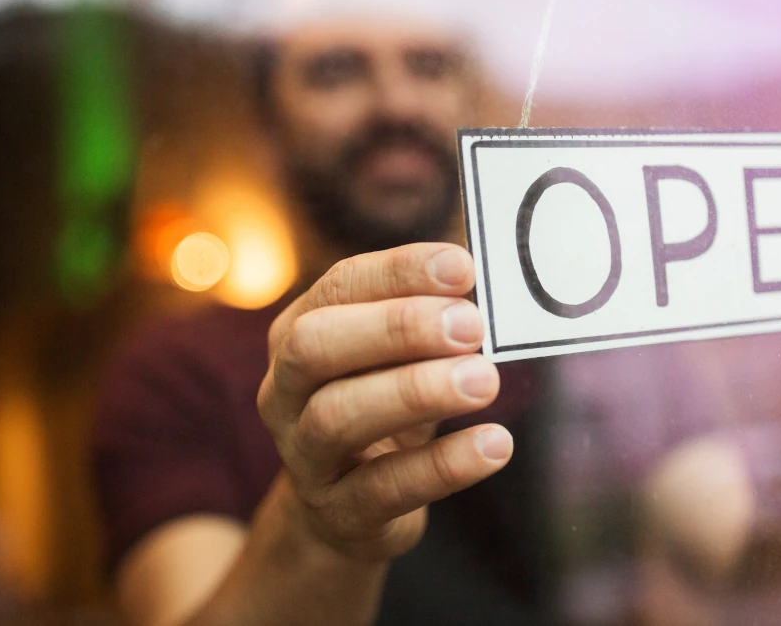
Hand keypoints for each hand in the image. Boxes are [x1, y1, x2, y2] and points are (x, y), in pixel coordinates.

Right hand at [256, 243, 511, 560]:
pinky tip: (494, 444)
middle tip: (471, 326)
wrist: (352, 510)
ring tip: (486, 381)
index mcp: (299, 331)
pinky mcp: (338, 512)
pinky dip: (443, 466)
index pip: (340, 286)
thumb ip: (434, 319)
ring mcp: (303, 454)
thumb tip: (488, 274)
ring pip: (338, 416)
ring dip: (416, 392)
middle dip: (397, 328)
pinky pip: (384, 488)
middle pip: (316, 345)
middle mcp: (286, 389)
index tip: (464, 268)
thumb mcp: (401, 359)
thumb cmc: (386, 408)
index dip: (399, 272)